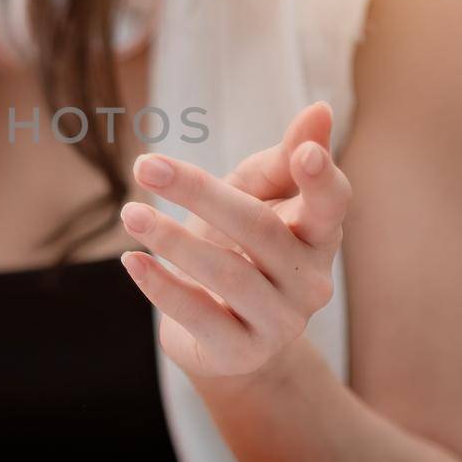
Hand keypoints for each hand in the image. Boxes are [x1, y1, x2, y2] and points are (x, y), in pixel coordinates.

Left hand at [119, 101, 351, 380]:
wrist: (224, 332)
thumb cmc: (239, 245)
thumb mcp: (256, 196)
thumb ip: (280, 159)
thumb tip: (320, 109)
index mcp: (319, 234)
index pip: (332, 203)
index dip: (322, 179)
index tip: (303, 152)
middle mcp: (311, 280)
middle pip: (259, 228)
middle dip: (199, 192)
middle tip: (145, 164)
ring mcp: (281, 321)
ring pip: (227, 274)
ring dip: (171, 239)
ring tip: (129, 214)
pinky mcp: (242, 352)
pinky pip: (200, 315)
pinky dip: (162, 286)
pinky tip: (133, 260)